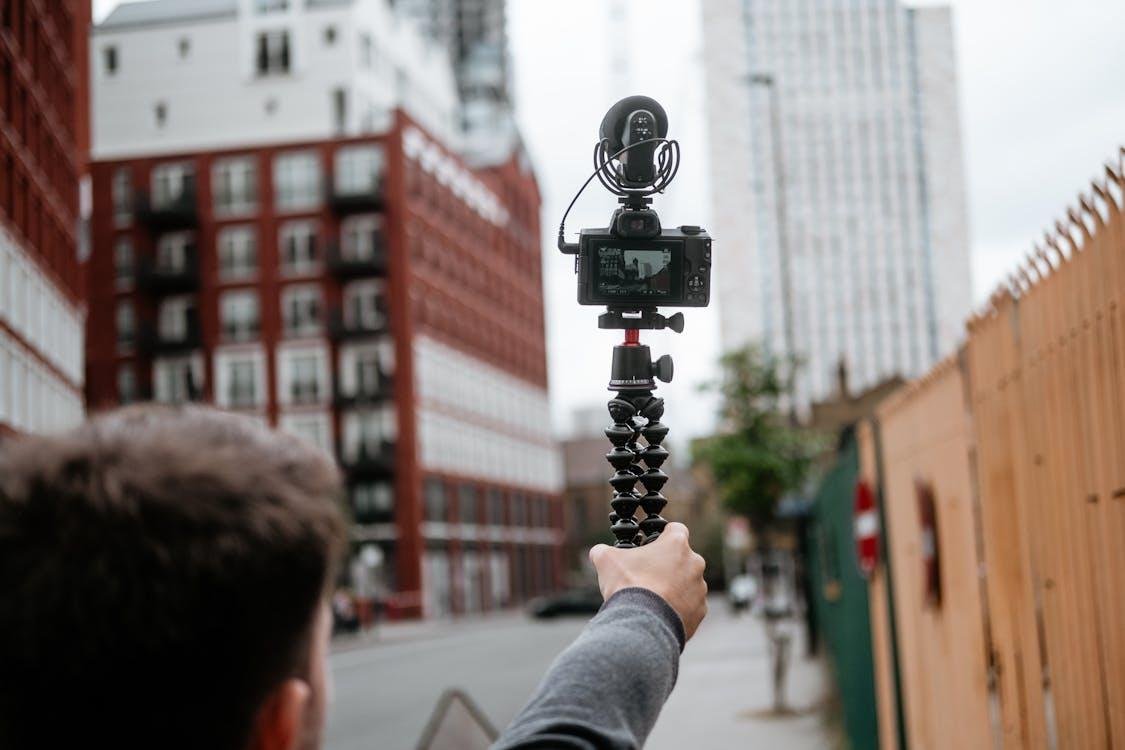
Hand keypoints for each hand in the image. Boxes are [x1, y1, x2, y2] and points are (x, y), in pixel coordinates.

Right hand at [589, 522, 707, 639]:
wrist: (642, 623)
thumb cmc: (628, 586)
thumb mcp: (606, 561)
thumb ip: (603, 551)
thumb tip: (598, 552)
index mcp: (677, 544)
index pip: (676, 529)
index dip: (663, 536)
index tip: (653, 545)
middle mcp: (694, 563)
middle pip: (683, 558)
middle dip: (668, 565)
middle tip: (648, 575)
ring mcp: (699, 588)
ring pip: (688, 583)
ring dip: (675, 588)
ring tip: (653, 599)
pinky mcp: (700, 611)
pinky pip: (690, 606)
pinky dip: (678, 608)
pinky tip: (661, 614)